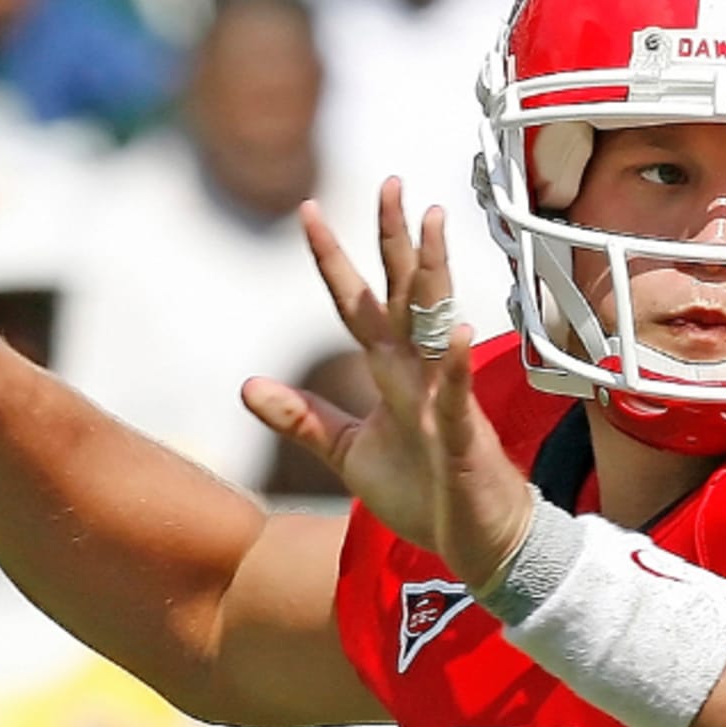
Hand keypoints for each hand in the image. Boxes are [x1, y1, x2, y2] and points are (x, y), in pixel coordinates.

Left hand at [242, 177, 533, 587]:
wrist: (478, 543)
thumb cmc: (424, 493)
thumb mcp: (349, 453)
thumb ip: (304, 418)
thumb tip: (246, 384)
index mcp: (391, 375)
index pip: (359, 306)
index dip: (334, 260)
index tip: (309, 210)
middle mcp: (418, 375)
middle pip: (403, 296)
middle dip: (395, 240)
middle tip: (390, 183)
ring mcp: (444, 402)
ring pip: (436, 328)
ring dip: (433, 277)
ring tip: (432, 224)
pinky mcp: (461, 441)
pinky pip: (455, 398)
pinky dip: (453, 367)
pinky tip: (452, 331)